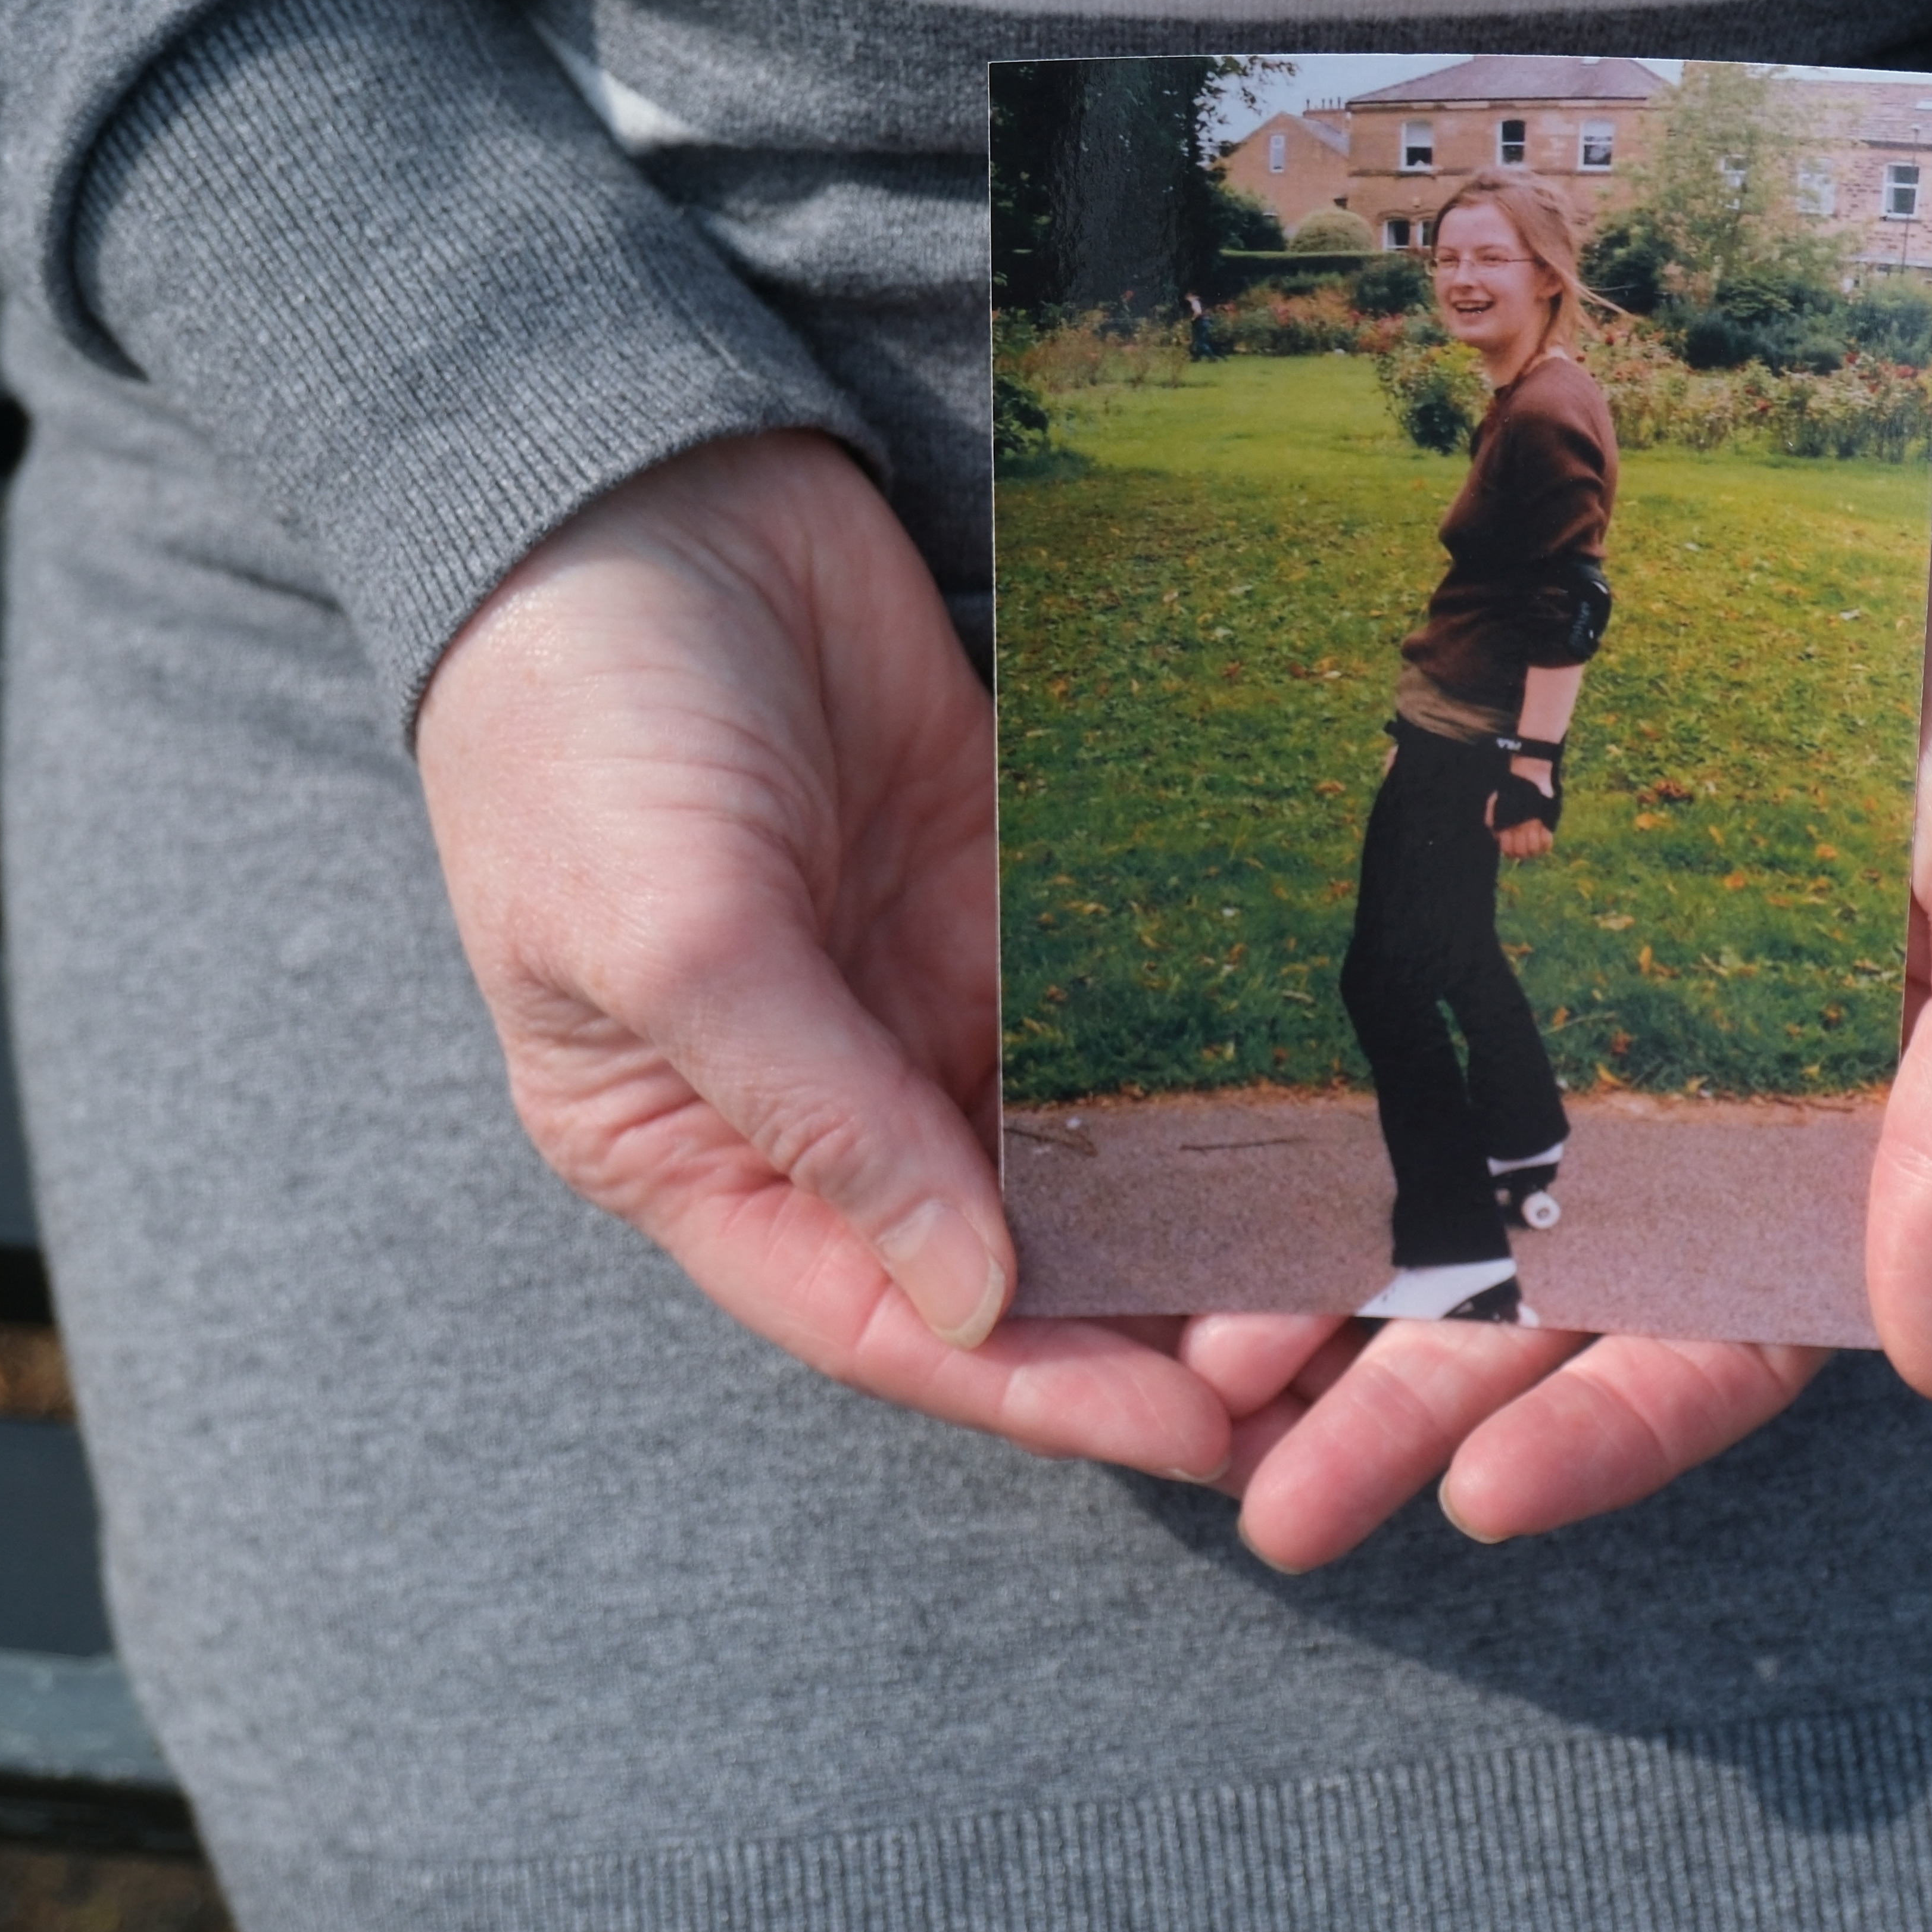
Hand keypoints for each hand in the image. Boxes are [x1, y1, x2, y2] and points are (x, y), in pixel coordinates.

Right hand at [415, 433, 1229, 1479]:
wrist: (638, 496)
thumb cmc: (586, 733)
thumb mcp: (671, 941)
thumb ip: (820, 1117)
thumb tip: (971, 1294)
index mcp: (693, 1150)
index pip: (884, 1316)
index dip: (1041, 1392)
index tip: (1204, 1435)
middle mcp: (816, 1097)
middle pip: (1002, 1259)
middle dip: (1146, 1325)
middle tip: (1322, 1380)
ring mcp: (912, 991)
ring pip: (1074, 1150)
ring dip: (1190, 1213)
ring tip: (1346, 1273)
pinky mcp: (994, 892)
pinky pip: (1111, 1012)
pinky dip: (1196, 1069)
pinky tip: (1309, 1110)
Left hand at [1191, 425, 1931, 1561]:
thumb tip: (1931, 1368)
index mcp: (1851, 1135)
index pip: (1720, 1334)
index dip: (1603, 1431)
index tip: (1475, 1505)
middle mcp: (1712, 1081)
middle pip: (1547, 1294)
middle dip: (1409, 1409)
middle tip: (1270, 1512)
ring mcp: (1614, 969)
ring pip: (1453, 1171)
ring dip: (1332, 1284)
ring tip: (1200, 1378)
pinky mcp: (1530, 843)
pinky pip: (1414, 984)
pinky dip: (1328, 1079)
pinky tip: (1206, 1148)